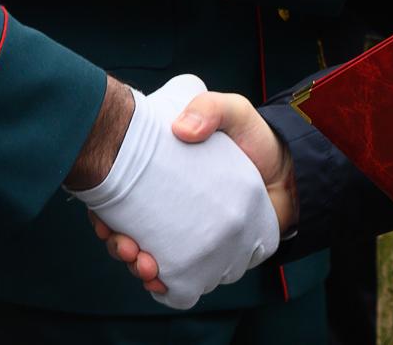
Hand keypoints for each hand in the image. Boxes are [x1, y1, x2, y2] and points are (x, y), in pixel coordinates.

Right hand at [70, 76, 278, 309]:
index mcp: (158, 172)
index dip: (102, 212)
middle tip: (128, 249)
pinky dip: (163, 284)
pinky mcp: (203, 252)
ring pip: (145, 256)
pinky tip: (162, 285)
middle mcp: (164, 203)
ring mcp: (182, 231)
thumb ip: (211, 107)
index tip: (105, 222)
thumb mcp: (233, 112)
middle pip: (123, 230)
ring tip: (147, 270)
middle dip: (117, 246)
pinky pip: (177, 274)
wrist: (290, 173)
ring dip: (137, 268)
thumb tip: (181, 130)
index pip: (116, 195)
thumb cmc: (254, 139)